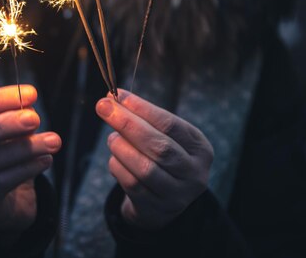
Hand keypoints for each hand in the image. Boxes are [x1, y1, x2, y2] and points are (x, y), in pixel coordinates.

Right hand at [0, 85, 60, 232]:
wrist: (5, 201)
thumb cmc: (4, 155)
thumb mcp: (8, 133)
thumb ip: (15, 117)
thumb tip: (28, 105)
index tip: (31, 93)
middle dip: (2, 125)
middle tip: (34, 118)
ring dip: (24, 149)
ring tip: (53, 141)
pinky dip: (25, 169)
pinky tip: (45, 160)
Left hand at [96, 89, 213, 229]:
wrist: (163, 201)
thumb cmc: (162, 158)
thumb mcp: (164, 137)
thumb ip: (143, 118)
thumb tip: (110, 100)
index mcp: (201, 149)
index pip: (170, 124)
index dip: (142, 108)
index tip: (118, 95)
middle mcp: (194, 174)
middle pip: (159, 146)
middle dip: (127, 124)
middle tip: (104, 108)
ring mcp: (178, 195)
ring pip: (145, 168)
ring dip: (121, 147)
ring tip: (112, 138)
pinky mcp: (157, 209)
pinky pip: (132, 184)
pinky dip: (118, 166)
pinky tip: (114, 158)